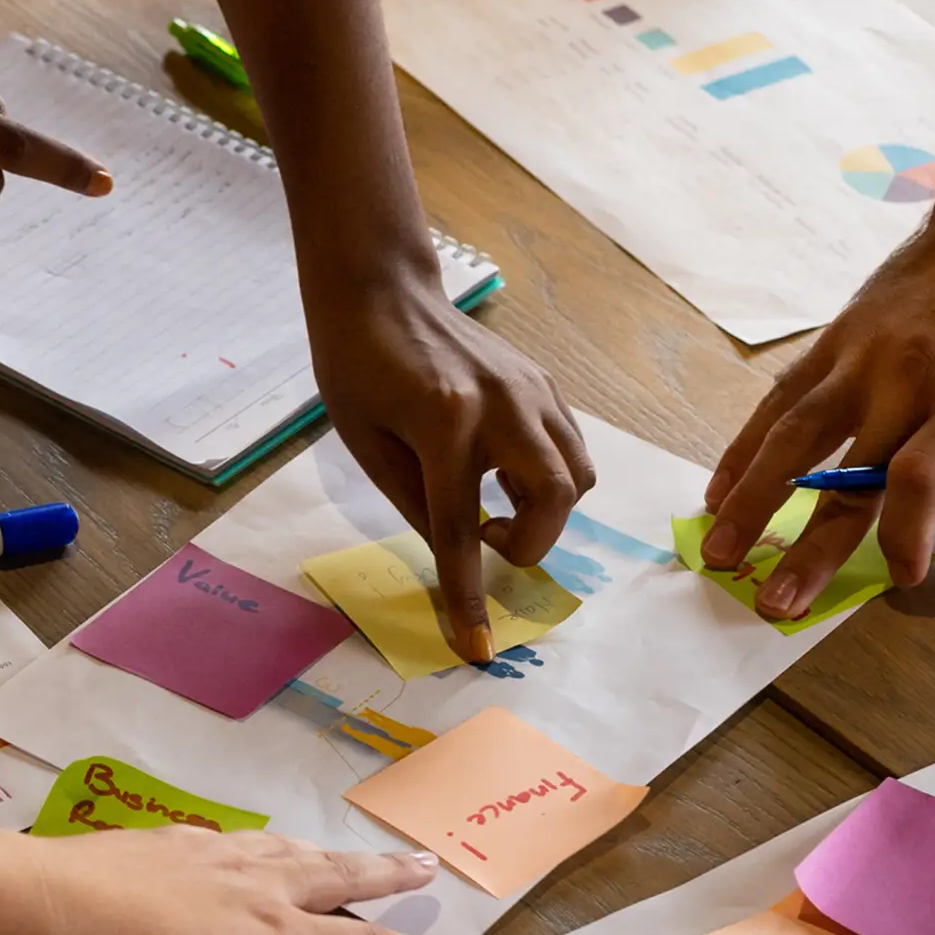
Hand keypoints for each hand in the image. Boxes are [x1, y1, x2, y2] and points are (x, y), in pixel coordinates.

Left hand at [0, 828, 470, 934]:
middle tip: (427, 866)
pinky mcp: (171, 841)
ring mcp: (214, 854)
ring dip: (335, 855)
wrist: (48, 908)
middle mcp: (257, 884)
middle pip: (338, 878)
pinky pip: (241, 838)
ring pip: (291, 850)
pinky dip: (271, 842)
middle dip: (387, 877)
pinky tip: (256, 844)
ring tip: (356, 856)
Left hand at [311, 287, 591, 662]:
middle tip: (490, 543)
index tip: (475, 645)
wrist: (382, 289)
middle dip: (532, 545)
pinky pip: (570, 447)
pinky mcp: (543, 383)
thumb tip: (455, 560)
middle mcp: (503, 405)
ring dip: (546, 513)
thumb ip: (416, 504)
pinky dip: (549, 479)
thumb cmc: (357, 365)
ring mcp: (533, 390)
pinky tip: (503, 477)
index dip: (467, 595)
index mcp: (445, 422)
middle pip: (555, 498)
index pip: (462, 530)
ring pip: (577, 474)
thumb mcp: (367, 445)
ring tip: (494, 508)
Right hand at [700, 216, 934, 619]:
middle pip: (847, 477)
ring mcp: (861, 358)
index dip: (905, 533)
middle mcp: (909, 379)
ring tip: (720, 555)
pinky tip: (720, 489)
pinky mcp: (834, 341)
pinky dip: (745, 448)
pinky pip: (779, 402)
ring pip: (792, 440)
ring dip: (752, 502)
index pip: (923, 476)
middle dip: (808, 548)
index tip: (903, 574)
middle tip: (776, 605)